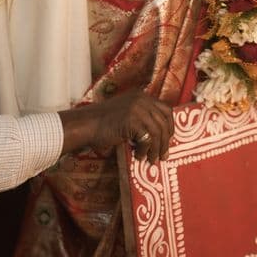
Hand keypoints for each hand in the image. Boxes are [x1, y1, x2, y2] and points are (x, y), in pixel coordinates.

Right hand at [59, 90, 173, 163]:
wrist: (86, 125)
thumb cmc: (104, 124)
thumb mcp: (126, 114)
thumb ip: (141, 118)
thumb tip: (159, 138)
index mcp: (142, 96)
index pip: (166, 109)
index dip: (169, 126)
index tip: (167, 141)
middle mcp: (142, 99)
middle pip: (165, 121)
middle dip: (166, 141)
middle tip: (163, 156)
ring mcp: (138, 109)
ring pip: (158, 131)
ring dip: (156, 149)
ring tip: (151, 160)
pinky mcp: (132, 120)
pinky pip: (147, 139)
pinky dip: (145, 150)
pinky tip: (138, 156)